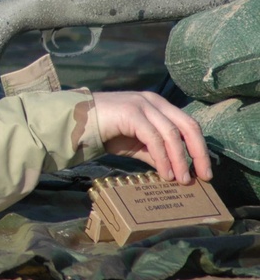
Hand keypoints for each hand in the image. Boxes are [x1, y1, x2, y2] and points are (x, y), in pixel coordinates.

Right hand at [92, 90, 212, 183]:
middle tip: (203, 176)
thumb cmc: (106, 131)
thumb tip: (176, 173)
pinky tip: (164, 173)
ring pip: (172, 134)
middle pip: (188, 126)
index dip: (200, 149)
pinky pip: (154, 138)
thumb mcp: (137, 144)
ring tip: (181, 180)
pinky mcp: (131, 112)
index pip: (189, 125)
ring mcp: (142, 105)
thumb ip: (156, 153)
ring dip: (180, 160)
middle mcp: (154, 101)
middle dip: (198, 153)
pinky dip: (163, 157)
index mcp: (158, 105)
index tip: (204, 171)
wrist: (77, 122)